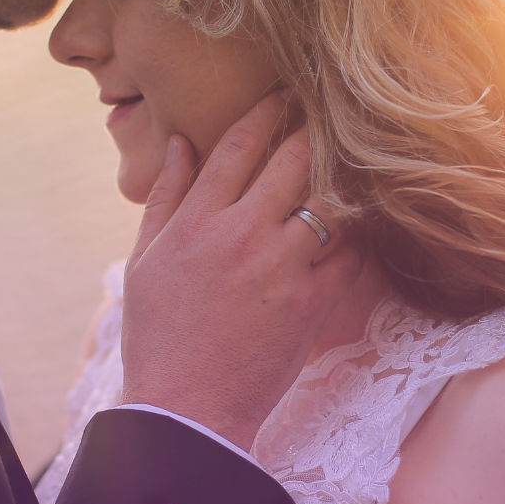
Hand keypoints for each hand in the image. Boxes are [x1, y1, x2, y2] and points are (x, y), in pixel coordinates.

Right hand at [118, 93, 360, 449]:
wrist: (188, 410)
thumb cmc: (159, 336)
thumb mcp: (145, 261)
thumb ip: (167, 197)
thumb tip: (183, 143)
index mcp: (196, 221)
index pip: (238, 146)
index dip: (266, 112)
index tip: (283, 94)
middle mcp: (241, 234)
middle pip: (293, 160)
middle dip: (312, 131)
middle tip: (329, 114)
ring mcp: (281, 267)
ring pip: (329, 201)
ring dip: (341, 179)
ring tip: (353, 164)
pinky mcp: (312, 302)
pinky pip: (351, 254)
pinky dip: (358, 237)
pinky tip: (359, 227)